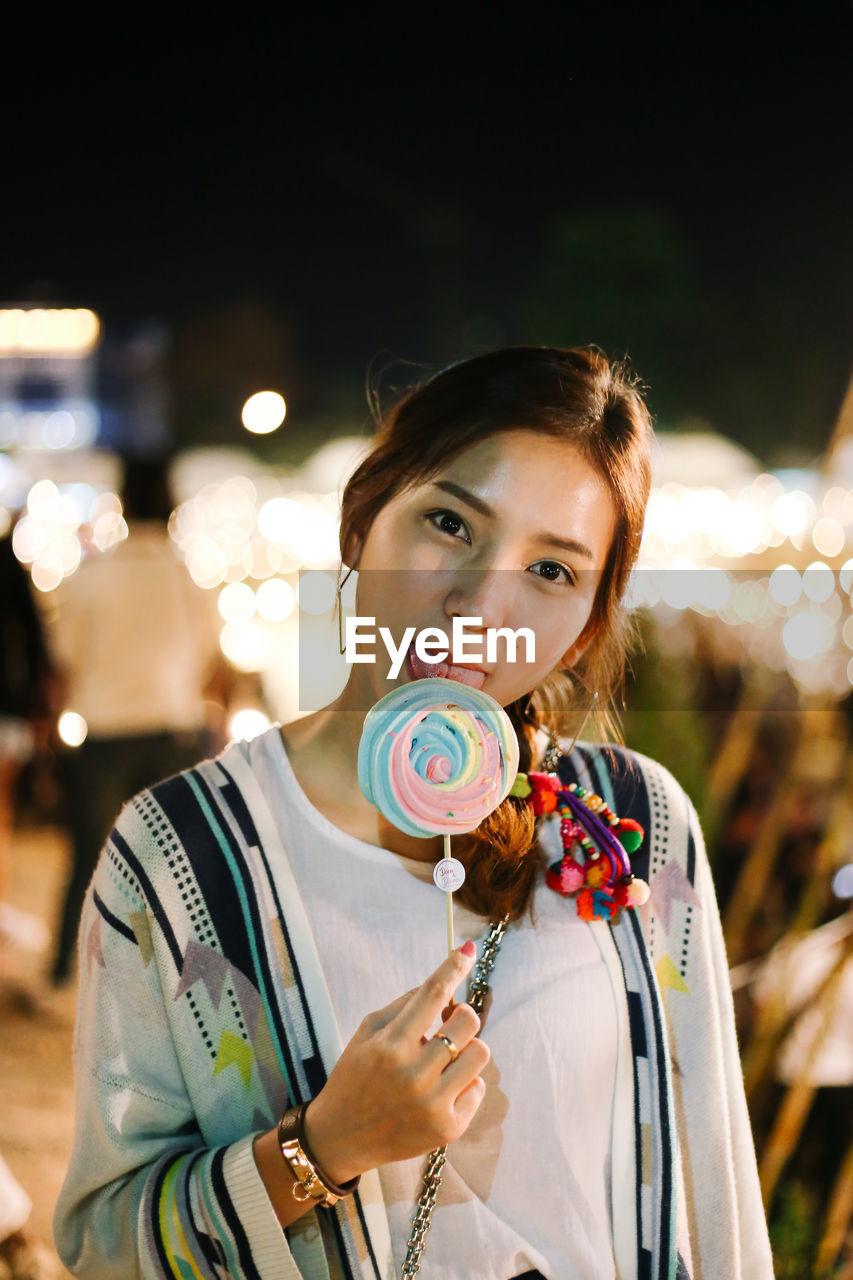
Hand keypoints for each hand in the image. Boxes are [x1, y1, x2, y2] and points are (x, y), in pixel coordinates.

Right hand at [303, 943, 488, 1182]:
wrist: (343, 1137)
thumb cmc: (355, 1076)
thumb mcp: (366, 1034)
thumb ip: (403, 1006)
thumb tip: (443, 987)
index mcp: (391, 1046)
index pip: (432, 994)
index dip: (453, 967)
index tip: (467, 950)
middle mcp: (414, 1075)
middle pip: (468, 1023)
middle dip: (460, 1017)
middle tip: (446, 1026)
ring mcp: (433, 1105)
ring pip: (480, 1054)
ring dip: (466, 1050)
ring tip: (444, 1060)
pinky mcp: (448, 1129)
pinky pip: (478, 1087)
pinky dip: (464, 1083)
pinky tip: (441, 1089)